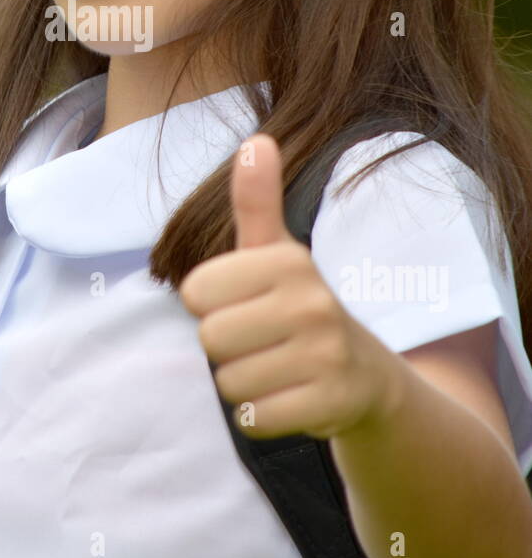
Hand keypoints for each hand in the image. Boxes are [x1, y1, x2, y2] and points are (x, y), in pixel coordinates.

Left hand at [178, 133, 401, 441]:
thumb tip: (256, 139)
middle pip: (210, 339)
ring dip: (243, 383)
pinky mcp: (330, 403)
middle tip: (262, 341)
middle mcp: (313, 303)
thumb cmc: (298, 305)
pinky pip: (254, 417)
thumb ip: (257, 200)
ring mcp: (326, 355)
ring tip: (276, 368)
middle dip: (226, 348)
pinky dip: (262, 415)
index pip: (194, 292)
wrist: (362, 374)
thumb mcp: (276, 252)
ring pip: (229, 382)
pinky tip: (288, 396)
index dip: (209, 305)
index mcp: (289, 261)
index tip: (244, 303)